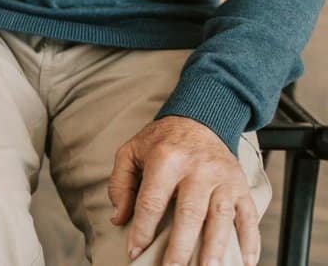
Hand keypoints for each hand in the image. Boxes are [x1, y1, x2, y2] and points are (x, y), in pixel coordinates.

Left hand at [109, 116, 259, 265]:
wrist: (199, 119)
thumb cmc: (161, 141)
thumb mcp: (131, 153)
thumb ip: (120, 185)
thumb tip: (119, 219)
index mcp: (166, 159)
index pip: (152, 201)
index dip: (142, 230)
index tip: (134, 252)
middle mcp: (198, 168)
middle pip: (189, 213)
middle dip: (180, 246)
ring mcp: (224, 177)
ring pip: (221, 217)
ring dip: (215, 247)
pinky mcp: (241, 185)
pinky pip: (249, 215)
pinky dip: (250, 241)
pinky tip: (245, 261)